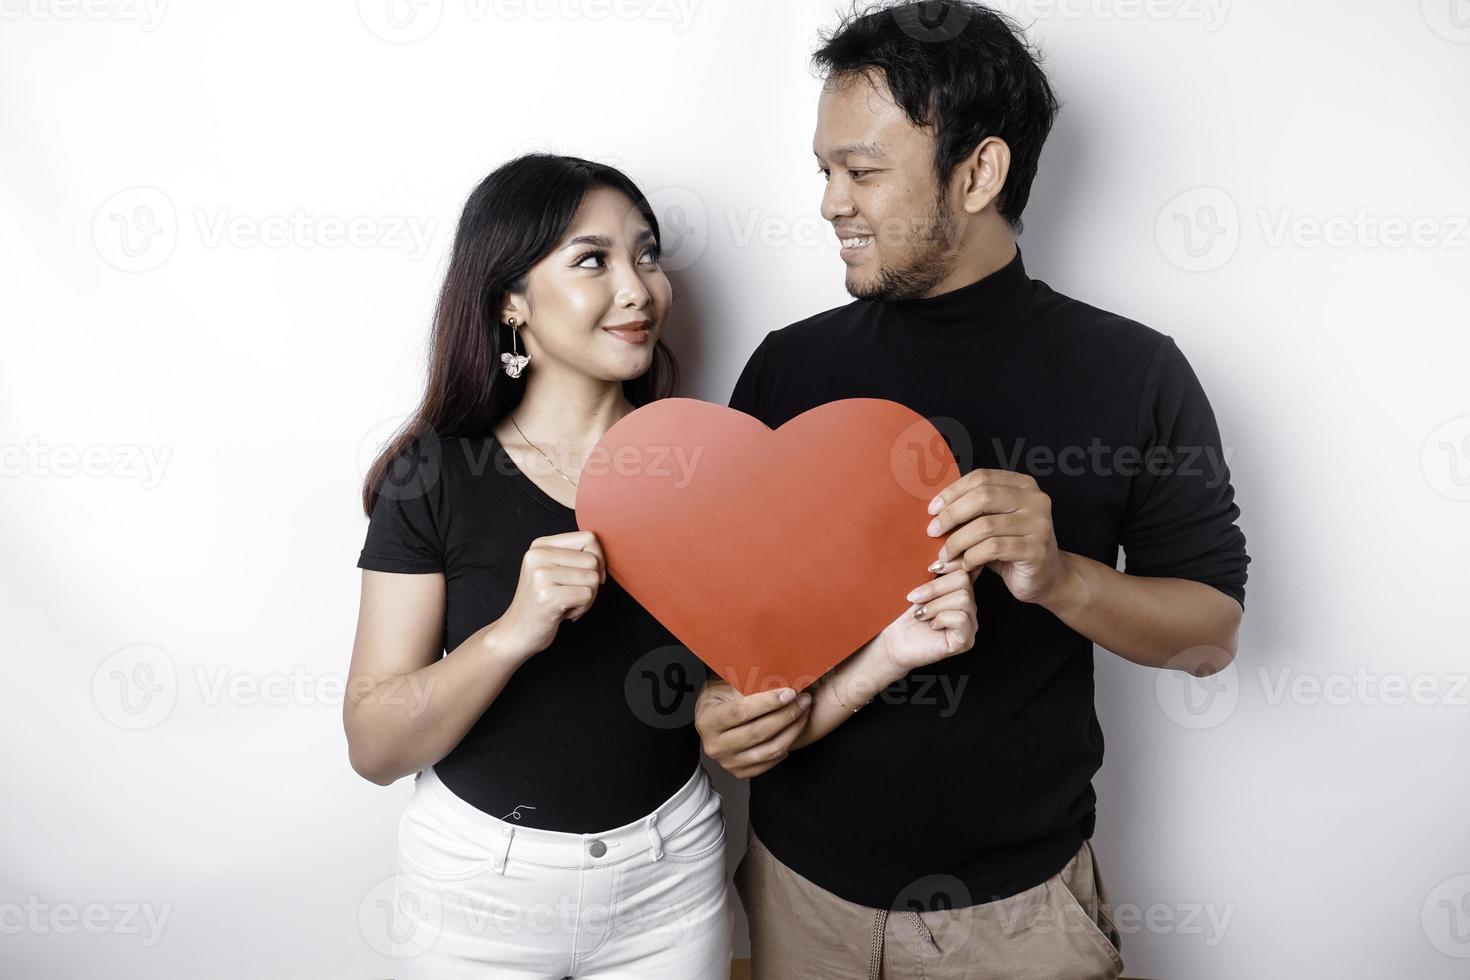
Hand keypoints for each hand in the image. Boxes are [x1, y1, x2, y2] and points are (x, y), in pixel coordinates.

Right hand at [494, 530, 605, 659]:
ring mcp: (541, 575)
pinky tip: (565, 613)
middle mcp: (538, 556)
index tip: (588, 576)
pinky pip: (587, 595)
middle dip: (592, 582)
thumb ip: (574, 556)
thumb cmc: (541, 602)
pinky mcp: (547, 596)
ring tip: (567, 604)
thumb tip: (604, 556)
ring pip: (593, 579)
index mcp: (541, 545)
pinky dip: (582, 608)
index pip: (588, 538)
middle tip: (573, 595)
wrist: (516, 631)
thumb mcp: (552, 570)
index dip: (599, 558)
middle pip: (593, 560)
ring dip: (587, 597)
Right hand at [695, 679, 811, 778]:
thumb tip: (782, 676)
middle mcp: (714, 745)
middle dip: (786, 714)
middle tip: (803, 700)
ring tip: (804, 712)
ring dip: (792, 730)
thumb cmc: (722, 695)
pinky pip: (770, 762)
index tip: (790, 693)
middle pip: (758, 732)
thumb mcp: (728, 683)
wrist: (714, 717)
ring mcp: (727, 762)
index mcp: (707, 720)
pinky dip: (786, 746)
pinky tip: (793, 729)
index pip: (741, 712)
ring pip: (769, 750)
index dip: (768, 702)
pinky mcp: (740, 771)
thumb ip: (750, 682)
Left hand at [878, 568, 978, 673]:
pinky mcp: (965, 640)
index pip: (968, 566)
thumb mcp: (917, 584)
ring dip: (935, 604)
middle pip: (964, 579)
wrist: (891, 641)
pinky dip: (941, 618)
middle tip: (914, 598)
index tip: (929, 569)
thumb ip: (934, 569)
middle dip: (935, 587)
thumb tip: (941, 543)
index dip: (952, 562)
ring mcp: (969, 624)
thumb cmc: (901, 613)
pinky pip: (961, 618)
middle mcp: (969, 606)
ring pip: (963, 598)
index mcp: (958, 589)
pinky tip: (930, 625)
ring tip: (920, 614)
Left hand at [926, 468, 1068, 604]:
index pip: (981, 478)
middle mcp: (1035, 500)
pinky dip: (972, 557)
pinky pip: (993, 548)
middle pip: (982, 497)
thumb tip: (933, 509)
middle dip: (951, 514)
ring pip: (985, 525)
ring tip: (945, 555)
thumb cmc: (1012, 549)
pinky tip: (965, 565)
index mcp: (1023, 485)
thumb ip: (972, 511)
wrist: (1047, 578)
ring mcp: (1038, 524)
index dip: (953, 492)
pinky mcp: (1035, 549)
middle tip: (933, 531)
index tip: (932, 510)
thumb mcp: (992, 523)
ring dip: (957, 541)